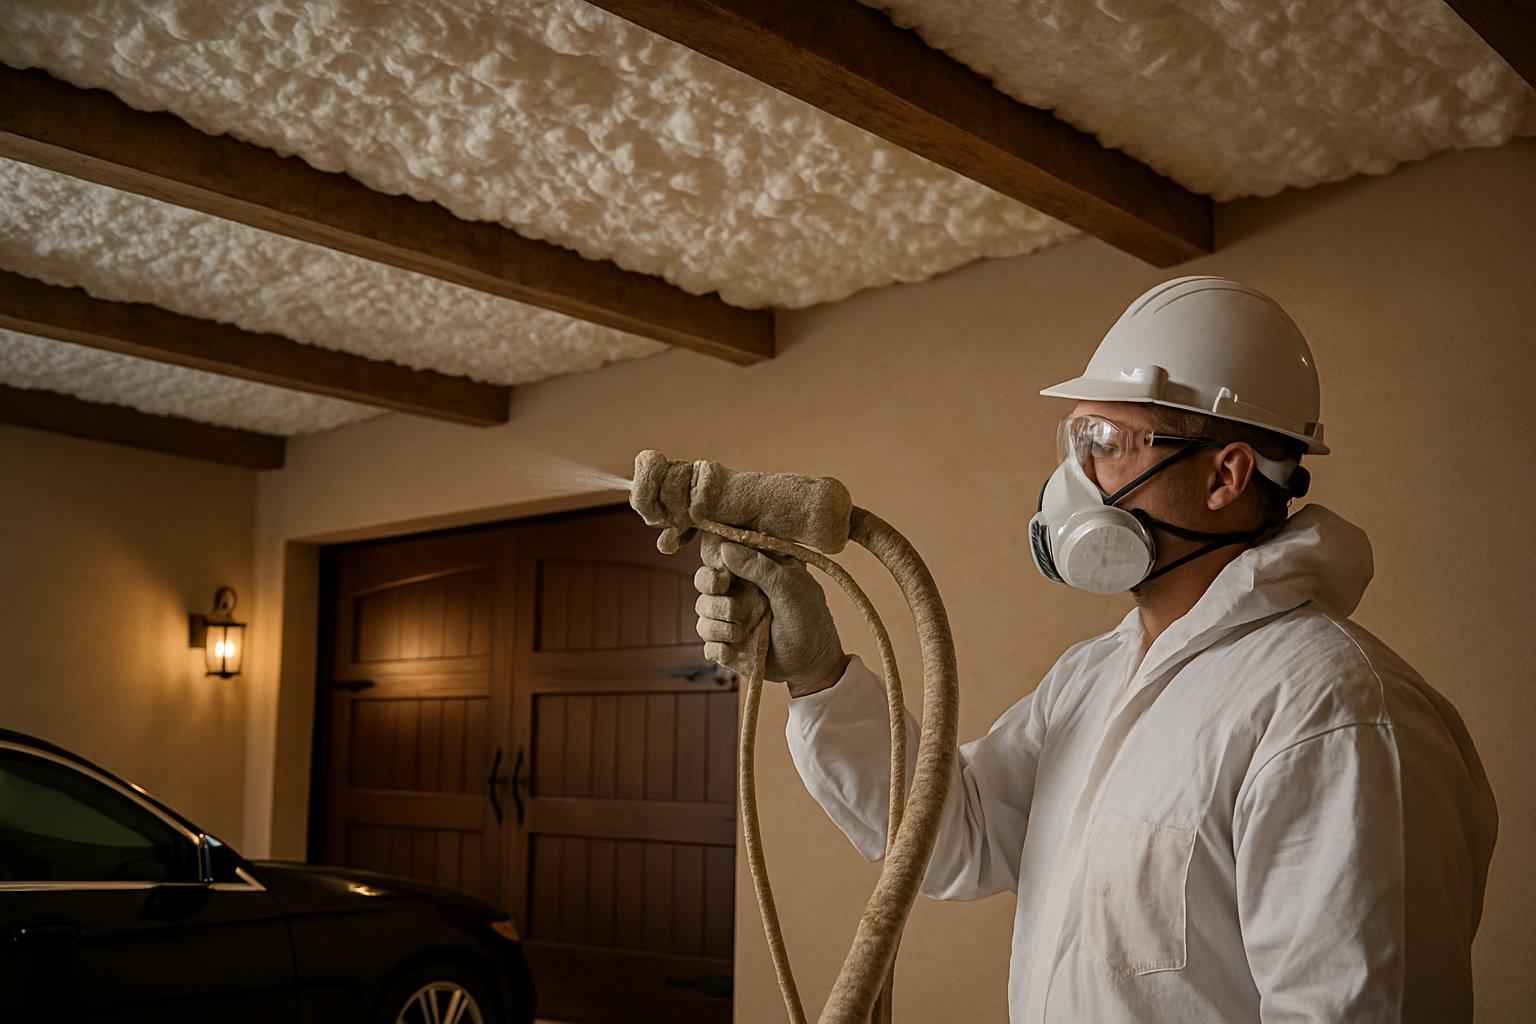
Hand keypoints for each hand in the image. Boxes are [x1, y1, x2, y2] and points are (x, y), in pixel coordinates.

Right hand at [694, 533, 846, 696]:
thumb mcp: (790, 589)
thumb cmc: (809, 622)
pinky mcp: (727, 646)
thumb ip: (760, 568)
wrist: (812, 667)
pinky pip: (707, 645)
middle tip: (725, 595)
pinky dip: (718, 648)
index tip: (724, 576)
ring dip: (718, 624)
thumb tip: (725, 548)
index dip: (716, 562)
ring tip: (741, 632)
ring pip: (702, 614)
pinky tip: (734, 650)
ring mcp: (731, 620)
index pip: (723, 555)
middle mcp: (739, 592)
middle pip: (704, 582)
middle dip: (710, 589)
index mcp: (755, 572)